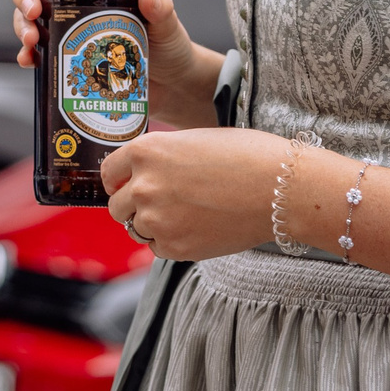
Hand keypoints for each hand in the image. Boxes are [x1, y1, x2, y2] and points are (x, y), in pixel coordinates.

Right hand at [12, 0, 213, 124]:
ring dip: (22, 26)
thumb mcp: (167, 24)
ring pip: (29, 19)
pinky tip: (29, 61)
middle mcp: (74, 3)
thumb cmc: (169, 47)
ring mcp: (67, 30)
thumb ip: (161, 9)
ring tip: (31, 40)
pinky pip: (37, 53)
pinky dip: (27, 55)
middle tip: (33, 11)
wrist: (172, 86)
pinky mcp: (65, 58)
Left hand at [101, 127, 289, 260]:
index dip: (118, 180)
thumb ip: (162, 159)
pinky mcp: (174, 247)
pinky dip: (170, 243)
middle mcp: (142, 185)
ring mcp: (156, 218)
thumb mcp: (192, 142)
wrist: (279, 189)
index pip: (109, 172)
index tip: (125, 187)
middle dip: (133, 206)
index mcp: (145, 151)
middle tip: (160, 206)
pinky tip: (195, 230)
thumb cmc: (246, 157)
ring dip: (152, 225)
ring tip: (184, 217)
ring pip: (135, 229)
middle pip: (116, 206)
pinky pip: (157, 248)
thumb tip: (145, 174)